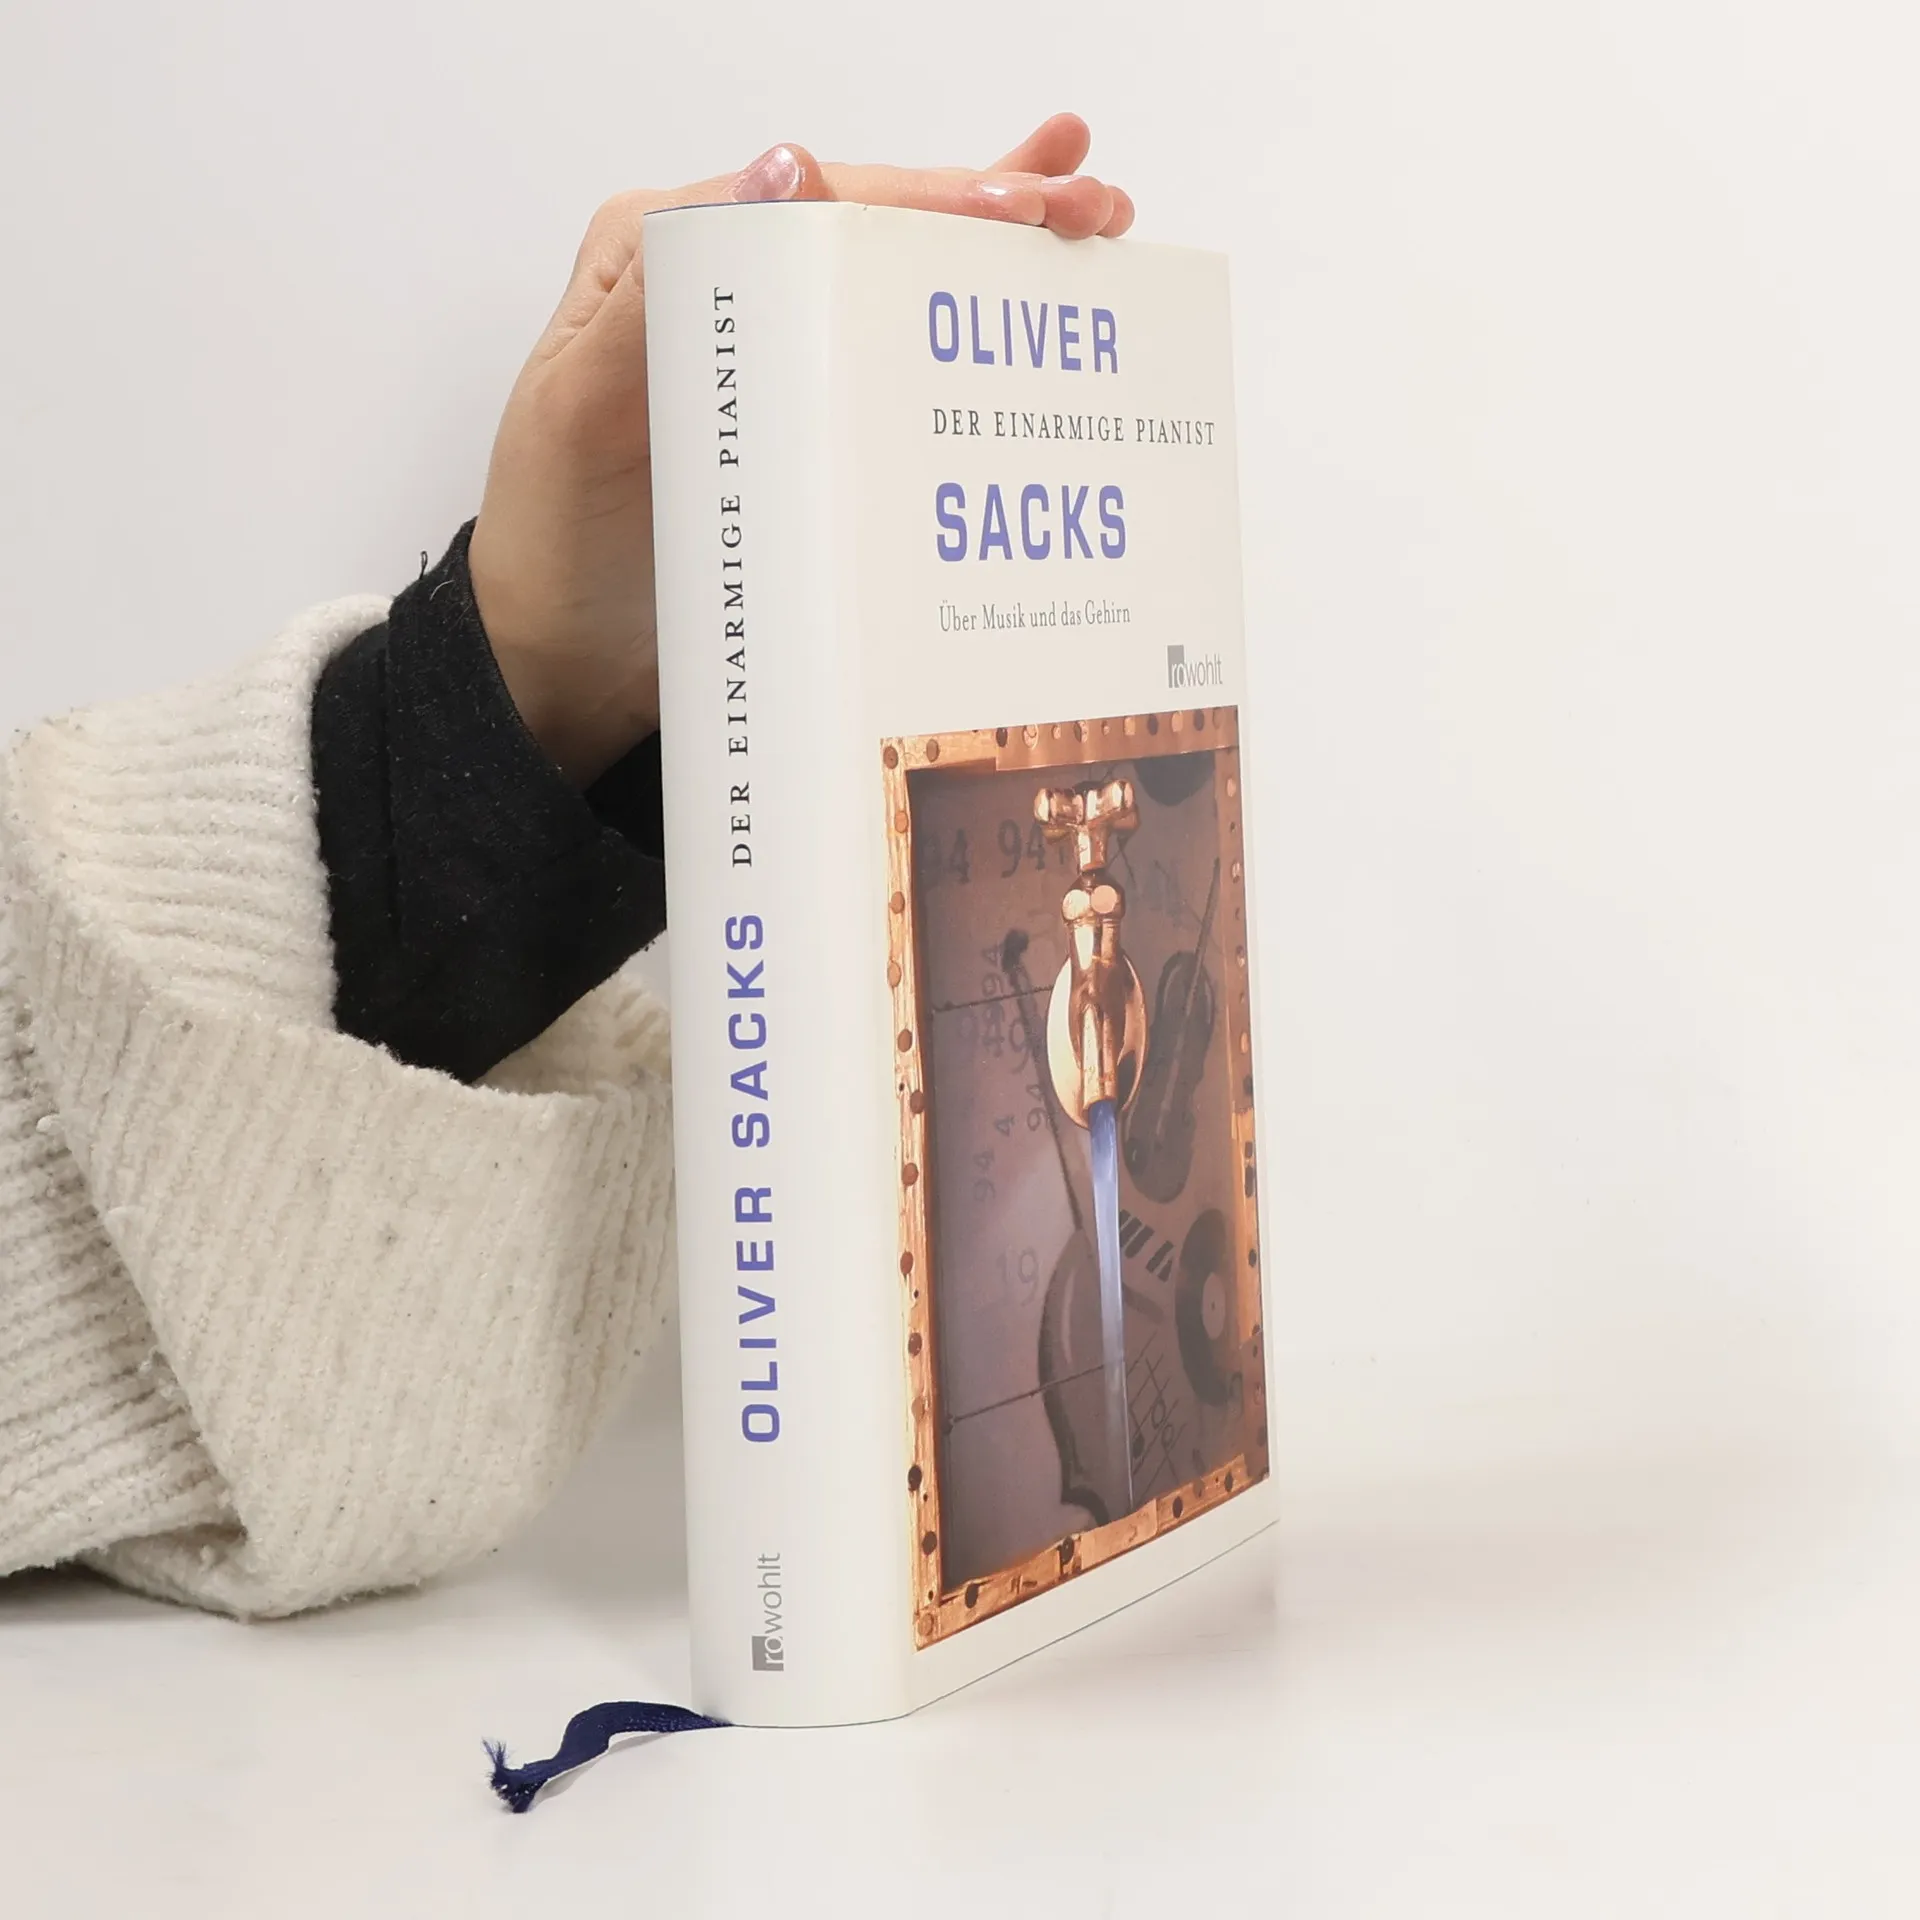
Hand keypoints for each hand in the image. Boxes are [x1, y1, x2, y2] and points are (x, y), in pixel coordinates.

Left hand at [467, 114, 1134, 784]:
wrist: (562, 664)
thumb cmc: (557, 546)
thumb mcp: (583, 414)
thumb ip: (664, 294)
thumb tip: (784, 168)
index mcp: (667, 254)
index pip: (822, 200)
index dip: (931, 199)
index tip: (1022, 211)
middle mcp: (727, 289)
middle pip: (876, 225)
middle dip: (993, 207)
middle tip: (1094, 208)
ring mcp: (769, 356)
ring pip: (896, 278)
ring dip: (998, 250)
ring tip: (1101, 221)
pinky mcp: (799, 423)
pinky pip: (887, 355)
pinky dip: (961, 324)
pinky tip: (1029, 290)